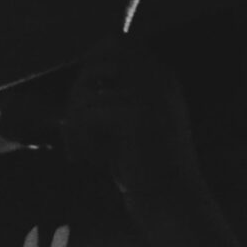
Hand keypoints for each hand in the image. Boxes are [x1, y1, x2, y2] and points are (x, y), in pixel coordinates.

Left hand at [63, 40, 204, 208]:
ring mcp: (149, 94)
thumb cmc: (148, 175)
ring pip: (88, 88)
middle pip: (99, 57)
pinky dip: (79, 138)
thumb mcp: (129, 131)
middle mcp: (158, 78)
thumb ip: (111, 103)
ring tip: (80, 151)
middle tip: (73, 128)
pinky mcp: (134, 115)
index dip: (89, 64)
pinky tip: (87, 159)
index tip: (79, 101)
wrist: (173, 204)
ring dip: (74, 121)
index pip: (116, 43)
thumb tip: (75, 92)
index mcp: (161, 78)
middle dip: (78, 90)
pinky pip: (88, 112)